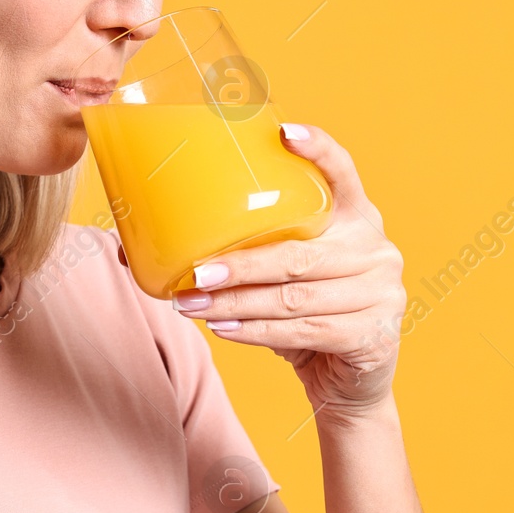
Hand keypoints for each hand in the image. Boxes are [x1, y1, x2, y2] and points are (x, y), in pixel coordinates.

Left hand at [148, 123, 405, 421]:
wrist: (349, 380)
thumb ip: (238, 254)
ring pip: (295, 297)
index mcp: (357, 217)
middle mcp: (376, 249)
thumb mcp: (280, 276)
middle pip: (300, 254)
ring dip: (237, 303)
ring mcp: (381, 293)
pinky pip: (303, 330)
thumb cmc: (303, 314)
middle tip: (195, 273)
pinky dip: (256, 331)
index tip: (284, 132)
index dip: (319, 151)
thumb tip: (132, 251)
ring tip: (193, 305)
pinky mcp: (372, 334)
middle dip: (242, 265)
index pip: (344, 173)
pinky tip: (222, 327)